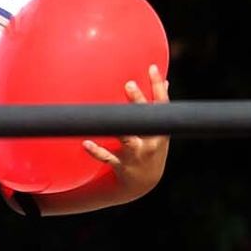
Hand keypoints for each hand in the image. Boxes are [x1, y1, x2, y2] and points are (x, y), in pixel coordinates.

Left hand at [83, 64, 168, 197]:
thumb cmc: (151, 149)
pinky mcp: (121, 165)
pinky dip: (96, 151)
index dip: (158, 86)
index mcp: (159, 130)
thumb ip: (159, 108)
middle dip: (138, 102)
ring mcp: (136, 154)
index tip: (151, 67)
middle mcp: (150, 142)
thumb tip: (166, 82)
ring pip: (127, 139)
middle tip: (129, 84)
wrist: (144, 183)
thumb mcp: (159, 130)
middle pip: (145, 120)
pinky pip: (107, 157)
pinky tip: (85, 142)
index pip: (162, 105)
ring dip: (118, 128)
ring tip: (107, 113)